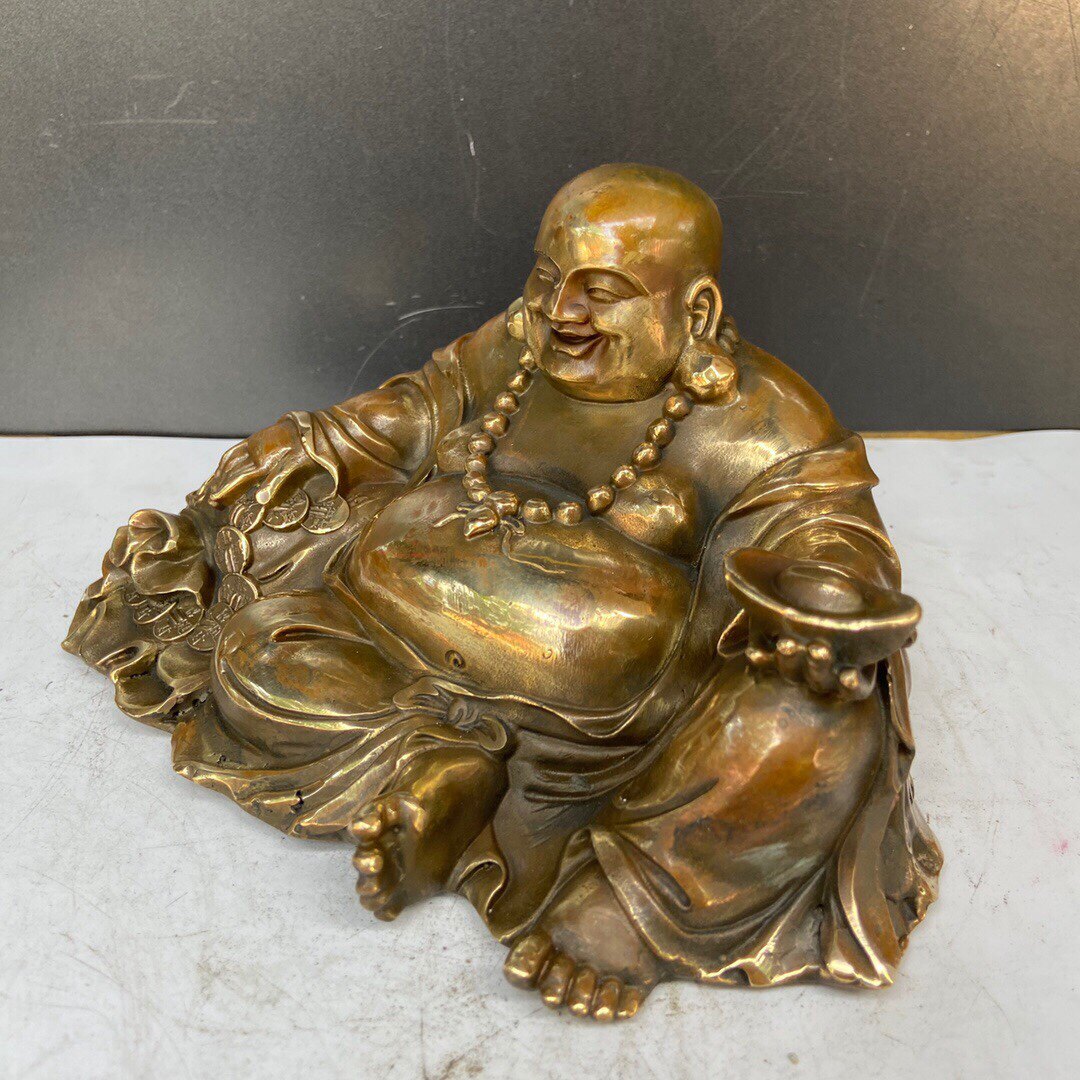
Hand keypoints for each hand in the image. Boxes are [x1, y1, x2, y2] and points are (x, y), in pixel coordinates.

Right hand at [197, 425, 315, 508]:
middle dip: (219, 486)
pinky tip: (221, 468)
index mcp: (264, 463)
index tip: (214, 501)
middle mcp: (254, 453)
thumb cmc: (303, 452)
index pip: (239, 479)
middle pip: (231, 472)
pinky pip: (233, 452)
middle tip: (210, 500)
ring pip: (229, 461)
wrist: (307, 429)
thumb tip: (259, 500)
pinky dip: (224, 462)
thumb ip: (274, 483)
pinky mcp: (253, 440)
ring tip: (211, 488)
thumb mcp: (293, 468)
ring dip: (219, 475)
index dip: (226, 490)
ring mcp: (252, 445)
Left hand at [725, 548, 917, 702]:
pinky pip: (763, 662)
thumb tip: (911, 636)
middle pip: (819, 680)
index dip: (851, 686)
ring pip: (791, 672)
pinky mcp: (770, 650)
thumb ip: (896, 626)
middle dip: (817, 667)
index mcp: (851, 670)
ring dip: (787, 662)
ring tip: (787, 644)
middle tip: (818, 649)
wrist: (821, 586)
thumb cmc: (854, 606)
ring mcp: (795, 664)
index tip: (849, 678)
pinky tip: (756, 653)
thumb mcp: (877, 614)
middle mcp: (821, 673)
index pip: (853, 689)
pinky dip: (759, 660)